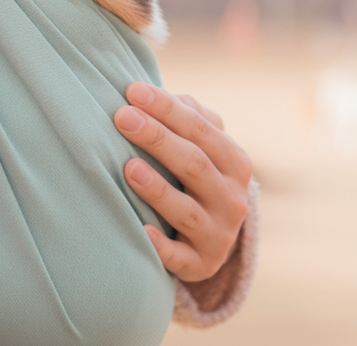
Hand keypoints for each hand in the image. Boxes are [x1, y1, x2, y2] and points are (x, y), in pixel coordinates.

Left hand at [114, 82, 252, 281]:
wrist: (211, 240)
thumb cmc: (195, 180)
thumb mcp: (203, 149)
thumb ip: (188, 119)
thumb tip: (153, 92)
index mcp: (235, 162)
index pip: (201, 128)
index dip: (167, 108)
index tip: (133, 91)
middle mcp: (233, 198)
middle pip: (194, 163)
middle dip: (157, 137)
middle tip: (121, 117)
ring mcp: (218, 234)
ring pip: (186, 210)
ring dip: (157, 188)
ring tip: (128, 167)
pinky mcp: (201, 265)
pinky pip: (178, 256)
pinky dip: (159, 244)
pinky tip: (139, 229)